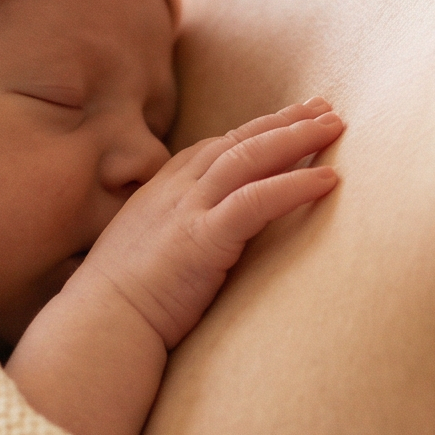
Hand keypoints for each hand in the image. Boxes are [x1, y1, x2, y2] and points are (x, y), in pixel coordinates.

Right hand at [90, 97, 344, 347]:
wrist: (100, 326)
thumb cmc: (121, 303)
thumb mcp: (145, 252)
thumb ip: (173, 233)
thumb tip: (200, 240)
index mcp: (161, 192)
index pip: (215, 147)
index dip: (255, 130)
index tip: (289, 119)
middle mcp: (174, 191)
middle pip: (238, 140)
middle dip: (283, 121)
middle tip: (325, 107)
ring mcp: (187, 211)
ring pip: (249, 157)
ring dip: (296, 138)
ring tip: (335, 127)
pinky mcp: (202, 239)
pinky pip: (256, 200)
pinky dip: (294, 185)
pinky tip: (327, 179)